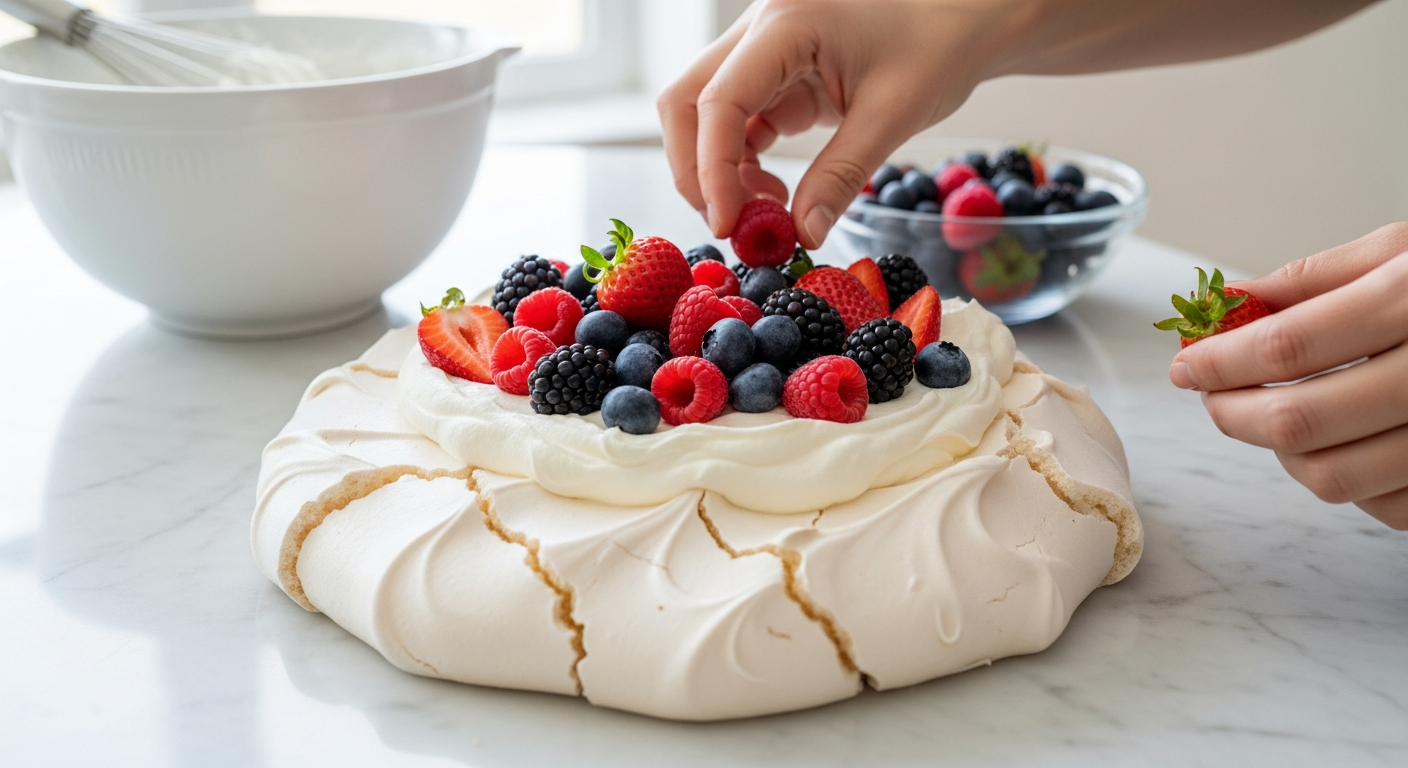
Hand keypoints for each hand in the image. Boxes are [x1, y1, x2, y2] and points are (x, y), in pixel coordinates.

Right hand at [656, 0, 1023, 247]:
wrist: (967, 18)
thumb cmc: (941, 45)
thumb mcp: (893, 115)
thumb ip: (840, 176)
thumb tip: (802, 235)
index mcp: (786, 23)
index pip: (718, 101)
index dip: (712, 171)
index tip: (730, 225)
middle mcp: (760, 29)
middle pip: (685, 101)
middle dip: (697, 170)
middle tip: (733, 224)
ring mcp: (763, 49)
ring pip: (702, 113)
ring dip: (718, 171)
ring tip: (766, 214)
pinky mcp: (775, 73)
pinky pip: (736, 122)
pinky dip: (742, 165)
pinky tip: (776, 194)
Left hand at [1170, 223, 1407, 528]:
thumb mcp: (1406, 250)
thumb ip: (1314, 278)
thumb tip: (1227, 301)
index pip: (1289, 346)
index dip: (1220, 361)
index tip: (1185, 365)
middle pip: (1299, 421)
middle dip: (1232, 413)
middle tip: (1212, 396)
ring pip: (1332, 477)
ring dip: (1280, 453)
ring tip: (1270, 417)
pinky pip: (1384, 506)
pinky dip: (1345, 481)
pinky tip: (1342, 442)